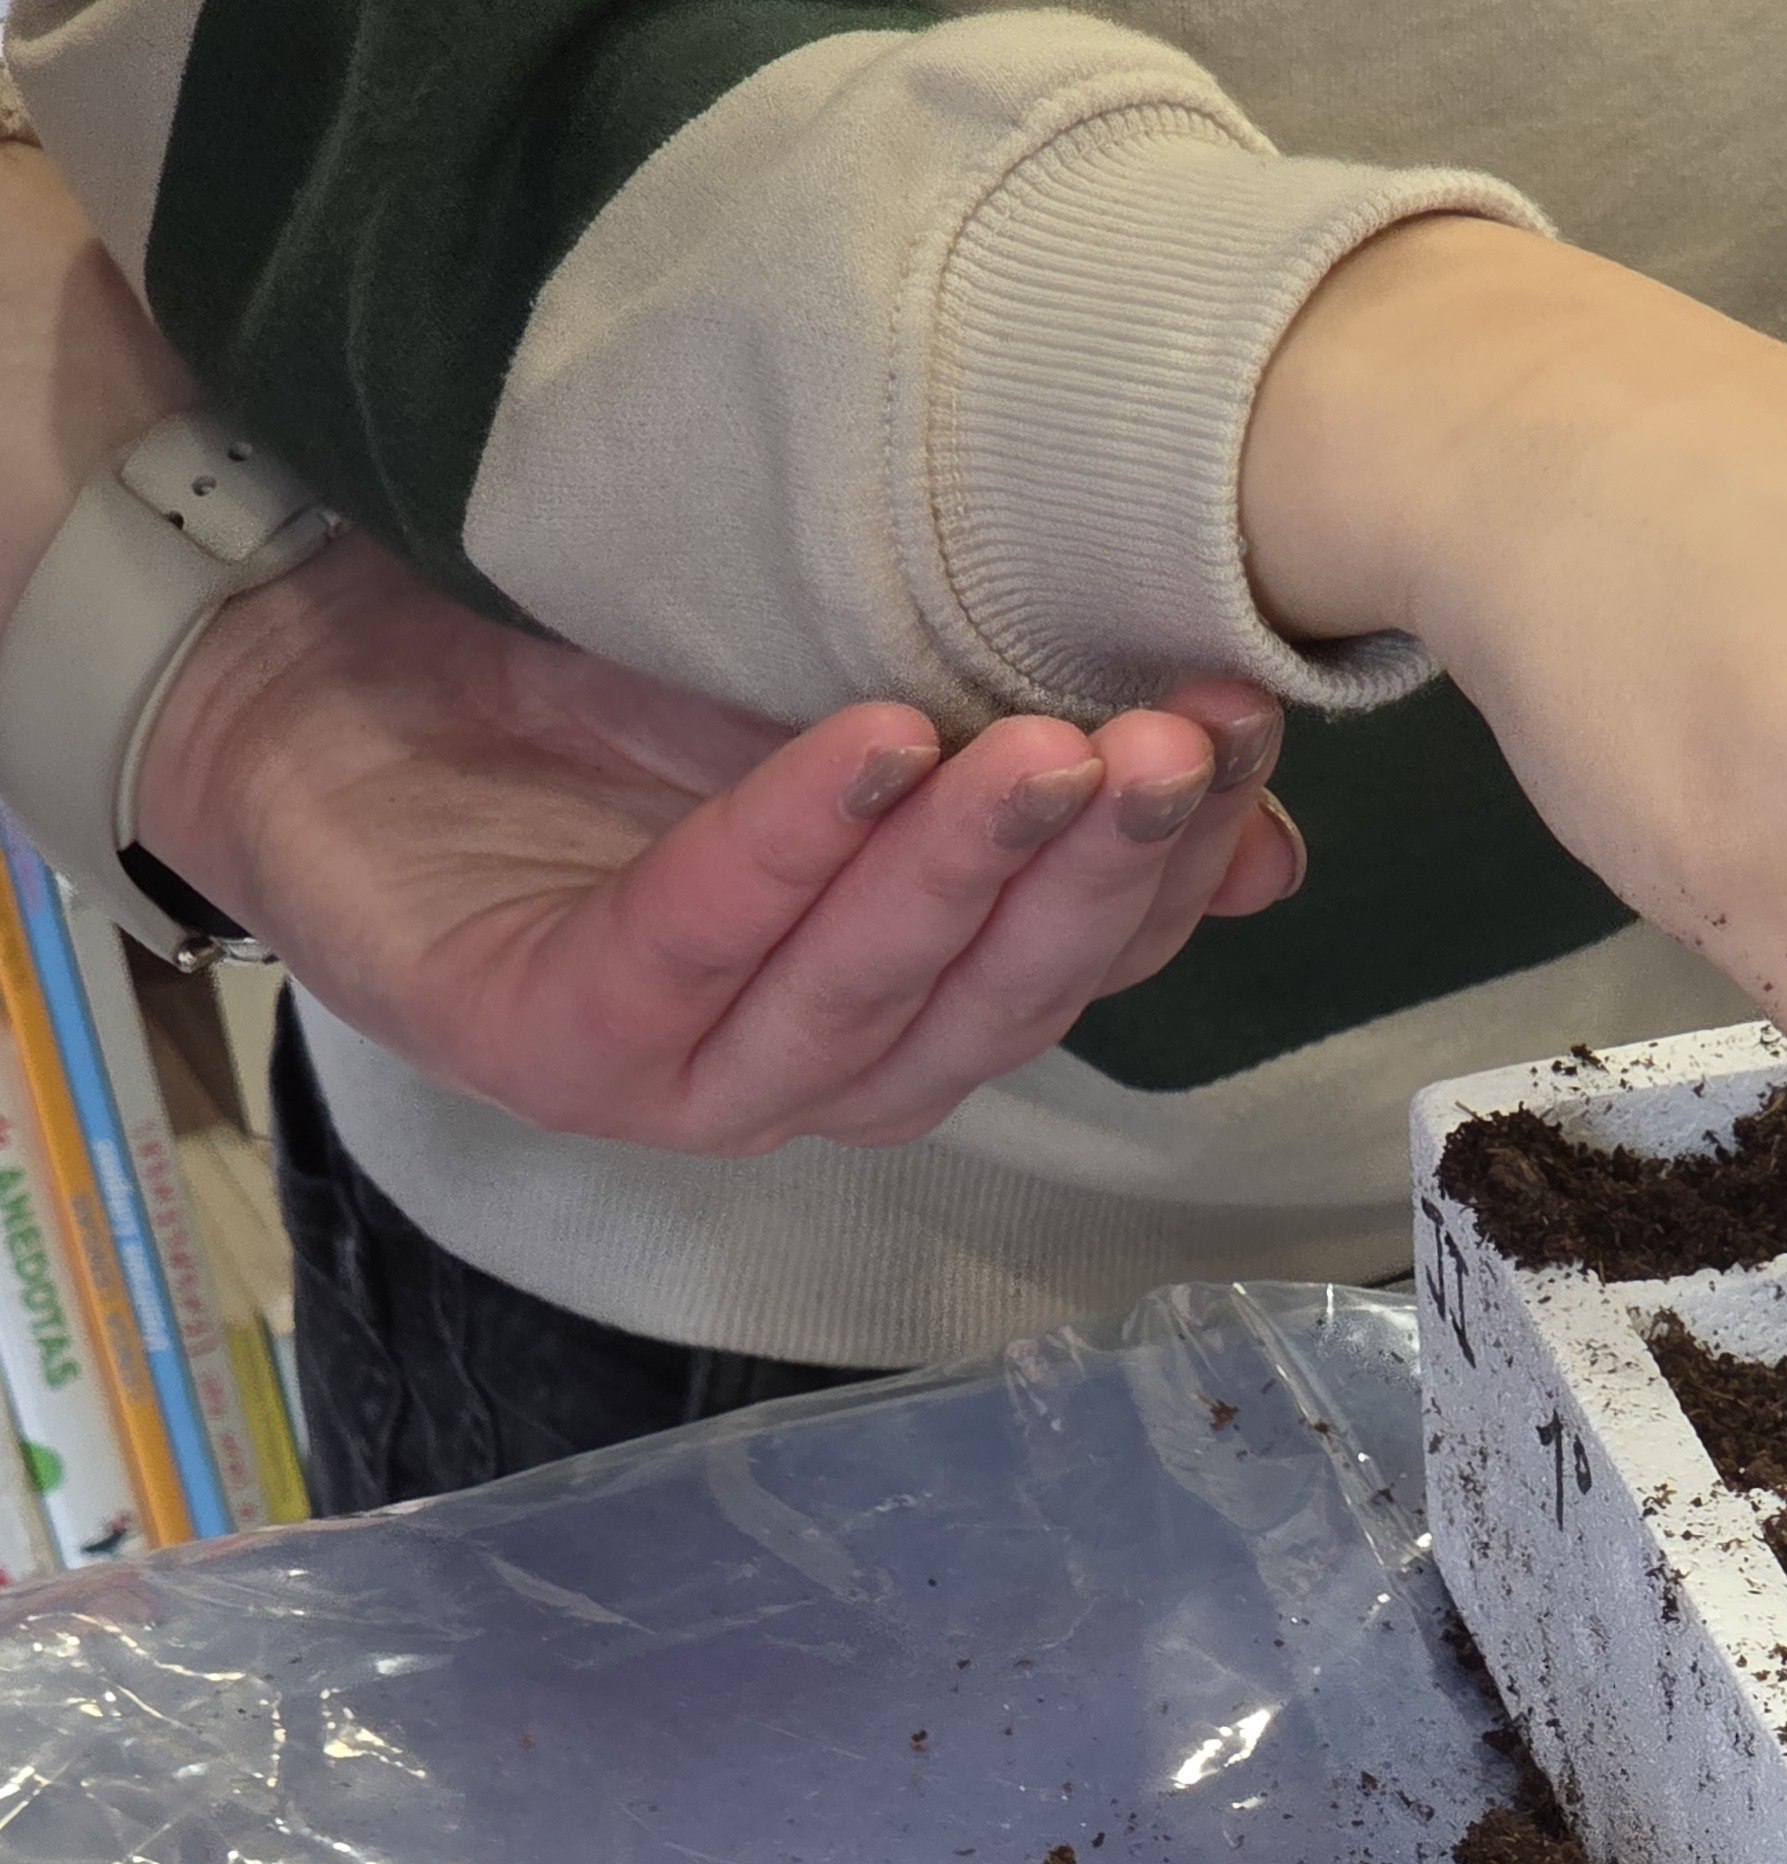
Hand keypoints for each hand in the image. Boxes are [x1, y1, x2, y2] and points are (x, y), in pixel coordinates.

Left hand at [135, 529, 1302, 1152]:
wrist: (313, 660)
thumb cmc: (583, 691)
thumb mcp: (848, 705)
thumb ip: (1034, 775)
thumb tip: (1267, 857)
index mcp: (903, 1004)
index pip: (1074, 963)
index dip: (1171, 865)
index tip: (1245, 727)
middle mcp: (808, 1069)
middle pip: (989, 1008)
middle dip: (1089, 884)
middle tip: (1173, 748)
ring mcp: (678, 1076)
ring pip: (859, 1009)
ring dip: (960, 883)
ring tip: (1047, 754)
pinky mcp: (546, 1037)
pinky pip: (687, 951)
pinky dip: (778, 853)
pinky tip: (863, 744)